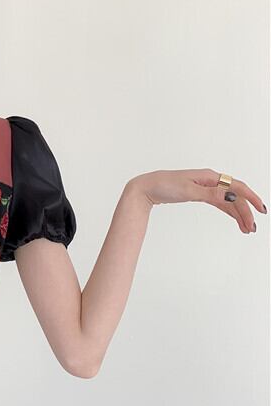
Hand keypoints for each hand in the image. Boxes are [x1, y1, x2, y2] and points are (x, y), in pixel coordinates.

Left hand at [131, 169, 266, 233]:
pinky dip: (228, 211)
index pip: (236, 186)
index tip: (261, 210)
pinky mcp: (199, 194)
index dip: (251, 198)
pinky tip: (235, 219)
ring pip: (228, 201)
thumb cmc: (164, 185)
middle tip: (251, 228)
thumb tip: (230, 194)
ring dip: (238, 213)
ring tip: (247, 229)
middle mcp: (210, 180)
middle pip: (234, 196)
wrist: (146, 188)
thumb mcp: (187, 190)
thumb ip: (210, 193)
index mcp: (209, 176)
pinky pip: (219, 203)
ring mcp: (205, 187)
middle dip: (245, 211)